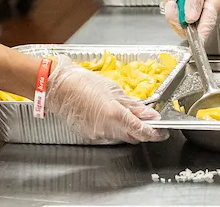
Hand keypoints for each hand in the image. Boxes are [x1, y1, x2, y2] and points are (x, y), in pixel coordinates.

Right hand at [45, 59, 168, 143]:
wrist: (57, 86)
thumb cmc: (82, 82)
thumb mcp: (112, 89)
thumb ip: (132, 104)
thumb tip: (149, 114)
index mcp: (114, 113)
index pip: (141, 130)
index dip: (155, 133)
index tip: (162, 131)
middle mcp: (107, 128)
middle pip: (132, 137)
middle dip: (142, 131)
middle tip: (146, 120)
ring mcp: (97, 134)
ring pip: (120, 136)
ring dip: (126, 128)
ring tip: (123, 113)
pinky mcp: (89, 135)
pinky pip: (107, 135)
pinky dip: (112, 128)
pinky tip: (108, 115)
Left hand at [161, 0, 219, 41]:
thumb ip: (195, 1)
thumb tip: (190, 19)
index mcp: (214, 8)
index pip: (206, 29)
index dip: (198, 40)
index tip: (191, 47)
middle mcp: (206, 15)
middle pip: (187, 27)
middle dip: (174, 12)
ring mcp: (195, 15)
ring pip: (177, 19)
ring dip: (171, 1)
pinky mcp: (186, 12)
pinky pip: (172, 12)